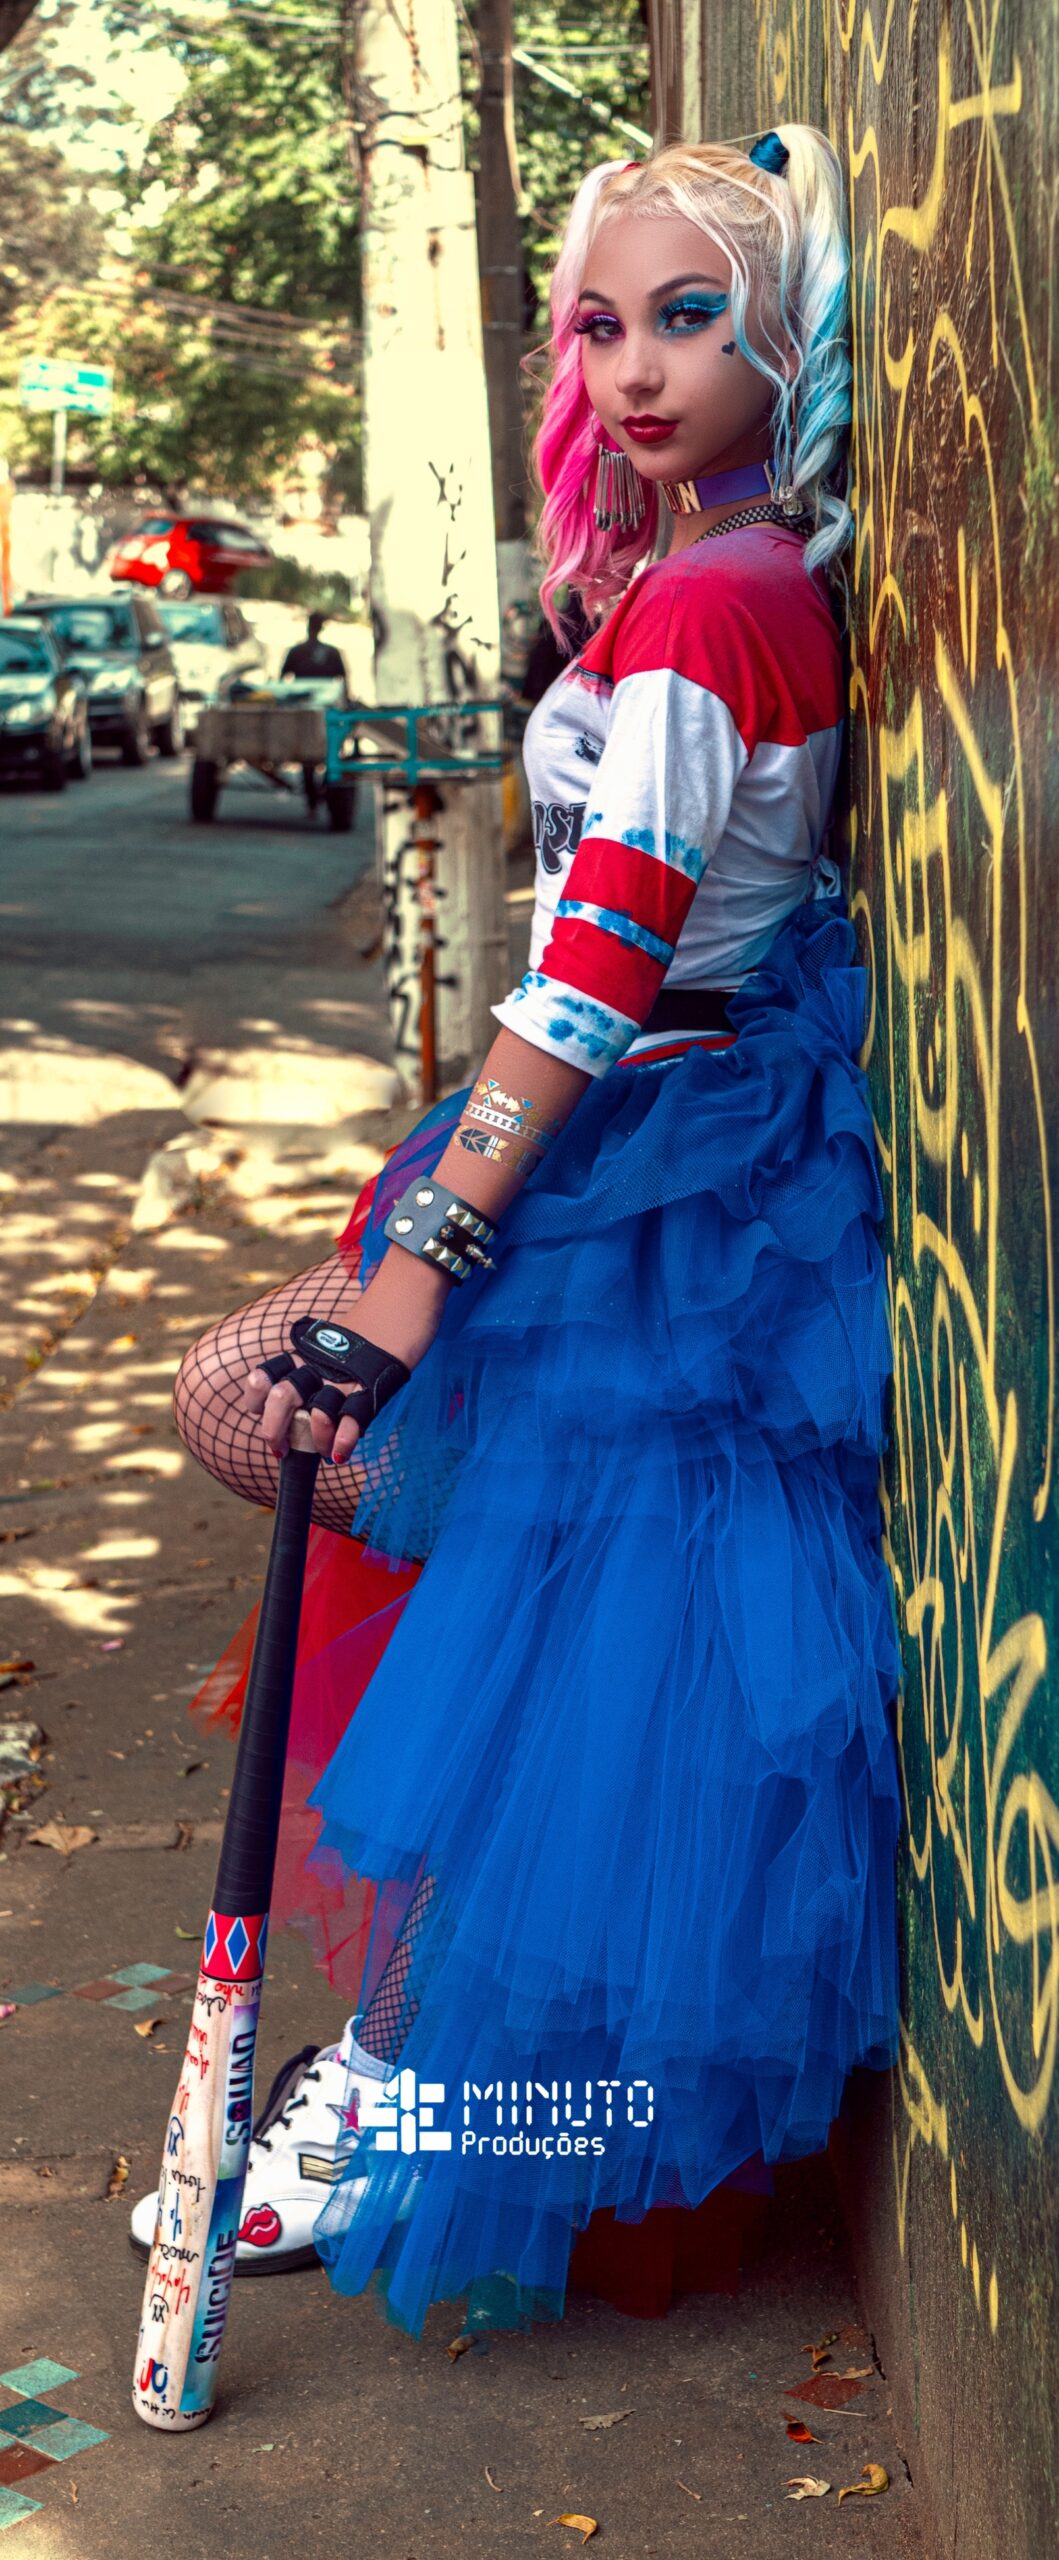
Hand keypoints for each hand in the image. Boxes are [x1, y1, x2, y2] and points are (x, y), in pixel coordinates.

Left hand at [241, 1363, 367, 1466]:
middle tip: (280, 1449)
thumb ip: (297, 1382)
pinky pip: (353, 1422)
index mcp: (296, 1362)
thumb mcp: (314, 1359)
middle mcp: (314, 1371)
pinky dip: (344, 1443)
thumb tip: (284, 1423)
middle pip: (282, 1398)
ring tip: (323, 1451)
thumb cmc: (342, 1357)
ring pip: (319, 1414)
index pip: (262, 1378)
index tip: (260, 1413)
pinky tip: (340, 1454)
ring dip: (317, 1439)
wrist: (385, 1328)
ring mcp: (340, 1382)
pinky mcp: (366, 1392)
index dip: (255, 1400)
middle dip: (275, 1430)